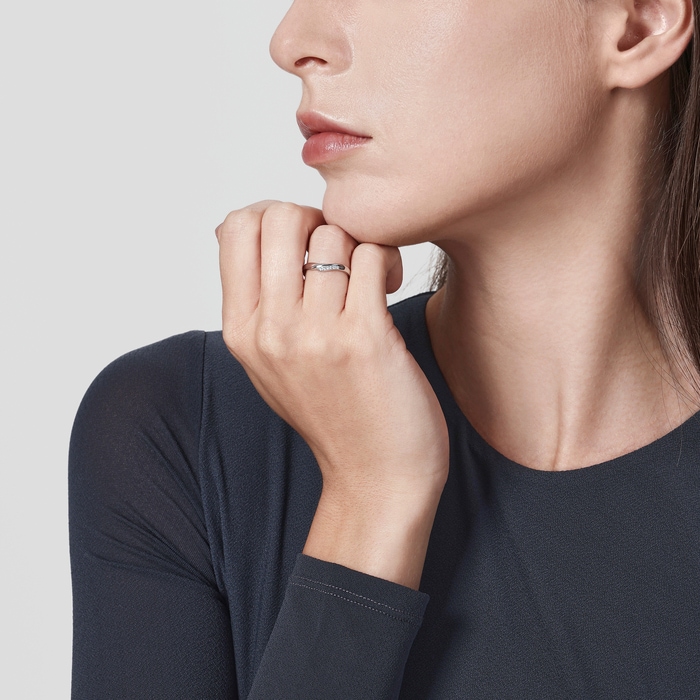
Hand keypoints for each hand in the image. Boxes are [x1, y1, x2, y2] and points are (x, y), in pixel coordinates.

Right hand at [216, 201, 448, 586]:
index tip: (302, 240)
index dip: (272, 216)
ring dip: (359, 244)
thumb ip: (255, 302)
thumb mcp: (270, 363)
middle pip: (279, 217)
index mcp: (240, 332)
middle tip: (339, 249)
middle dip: (316, 219)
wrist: (376, 479)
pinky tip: (389, 286)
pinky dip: (385, 260)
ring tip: (371, 275)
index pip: (234, 228)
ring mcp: (316, 336)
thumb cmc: (332, 415)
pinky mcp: (365, 339)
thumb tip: (239, 227)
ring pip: (333, 234)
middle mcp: (270, 331)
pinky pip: (371, 256)